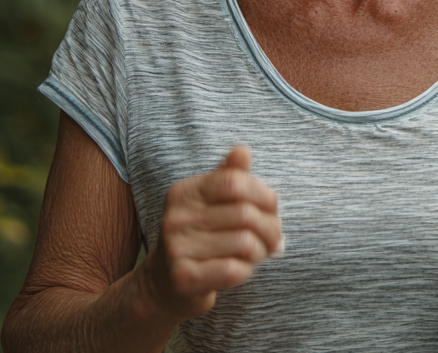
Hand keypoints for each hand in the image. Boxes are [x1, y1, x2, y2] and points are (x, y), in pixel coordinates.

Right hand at [141, 147, 281, 320]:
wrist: (164, 285)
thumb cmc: (199, 237)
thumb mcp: (211, 203)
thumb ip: (228, 176)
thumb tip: (242, 151)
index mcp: (184, 192)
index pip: (235, 182)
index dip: (265, 196)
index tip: (273, 210)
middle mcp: (175, 218)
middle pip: (246, 214)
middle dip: (270, 228)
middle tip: (273, 239)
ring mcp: (176, 248)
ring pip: (245, 243)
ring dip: (261, 252)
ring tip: (256, 255)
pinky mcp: (182, 279)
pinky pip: (233, 270)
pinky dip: (247, 271)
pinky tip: (241, 270)